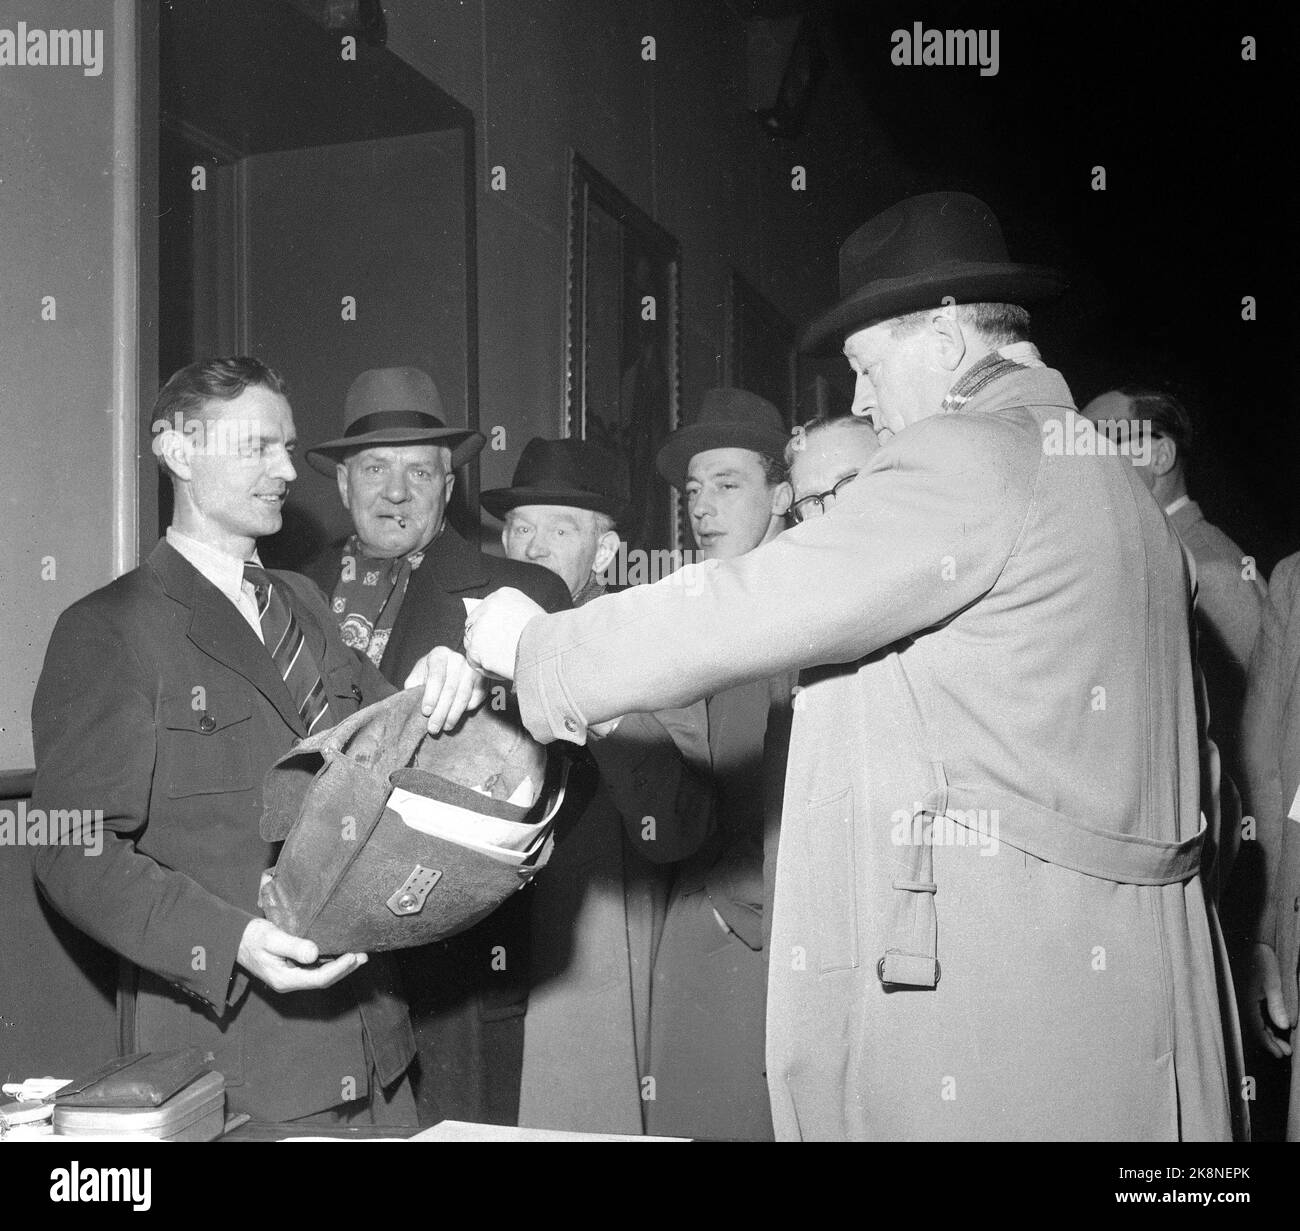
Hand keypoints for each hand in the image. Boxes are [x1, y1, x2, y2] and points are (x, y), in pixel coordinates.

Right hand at [237, 917, 367, 992]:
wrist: (234, 939)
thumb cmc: (251, 937)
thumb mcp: (271, 938)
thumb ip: (292, 946)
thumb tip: (314, 953)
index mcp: (285, 979)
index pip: (318, 979)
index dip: (338, 969)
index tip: (353, 956)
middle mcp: (290, 982)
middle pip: (324, 981)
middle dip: (345, 969)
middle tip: (363, 956)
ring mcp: (291, 977)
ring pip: (321, 976)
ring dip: (341, 967)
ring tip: (359, 955)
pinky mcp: (292, 969)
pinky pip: (316, 970)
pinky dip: (331, 963)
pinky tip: (341, 954)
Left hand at [403, 645, 488, 732]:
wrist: (448, 668)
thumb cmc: (429, 675)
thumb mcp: (417, 677)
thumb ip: (414, 688)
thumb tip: (412, 705)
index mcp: (439, 655)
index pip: (436, 676)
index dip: (431, 696)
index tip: (426, 712)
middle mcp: (457, 658)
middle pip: (450, 689)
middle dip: (441, 712)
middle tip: (433, 728)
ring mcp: (471, 668)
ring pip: (463, 695)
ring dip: (453, 715)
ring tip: (445, 727)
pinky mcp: (482, 679)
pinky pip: (477, 697)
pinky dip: (468, 709)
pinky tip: (457, 717)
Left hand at [463, 587, 544, 680]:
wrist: (549, 648)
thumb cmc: (548, 634)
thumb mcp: (532, 613)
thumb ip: (512, 615)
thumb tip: (501, 627)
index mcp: (503, 595)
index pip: (484, 610)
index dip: (487, 626)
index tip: (493, 636)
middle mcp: (488, 608)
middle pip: (473, 626)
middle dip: (482, 640)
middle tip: (496, 652)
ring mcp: (480, 629)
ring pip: (472, 645)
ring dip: (484, 655)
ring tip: (504, 661)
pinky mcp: (477, 649)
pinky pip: (475, 662)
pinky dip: (486, 669)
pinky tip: (502, 669)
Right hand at [1247, 942, 1292, 1057]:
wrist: (1249, 940)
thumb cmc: (1261, 960)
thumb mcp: (1272, 982)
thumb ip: (1277, 1004)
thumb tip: (1284, 1026)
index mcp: (1247, 1001)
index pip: (1257, 1029)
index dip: (1270, 1043)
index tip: (1282, 1054)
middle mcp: (1243, 1002)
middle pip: (1255, 1028)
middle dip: (1270, 1041)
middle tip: (1286, 1052)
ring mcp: (1244, 997)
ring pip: (1255, 1021)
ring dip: (1268, 1032)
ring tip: (1282, 1041)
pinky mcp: (1247, 992)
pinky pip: (1254, 1012)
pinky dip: (1265, 1022)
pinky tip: (1273, 1024)